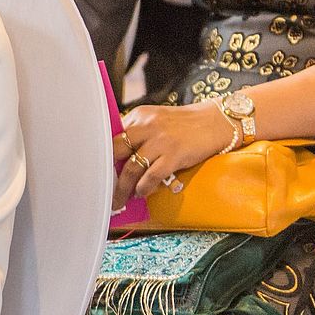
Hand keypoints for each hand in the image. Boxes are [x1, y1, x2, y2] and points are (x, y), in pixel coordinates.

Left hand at [110, 101, 234, 208]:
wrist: (216, 121)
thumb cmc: (185, 124)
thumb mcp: (156, 119)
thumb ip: (138, 132)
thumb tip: (119, 156)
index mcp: (139, 115)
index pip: (112, 135)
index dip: (104, 155)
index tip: (97, 169)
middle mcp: (147, 126)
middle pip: (116, 151)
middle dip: (108, 172)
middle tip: (103, 186)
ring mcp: (160, 141)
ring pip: (131, 167)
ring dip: (123, 187)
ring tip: (120, 198)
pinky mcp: (174, 155)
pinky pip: (151, 176)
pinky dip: (143, 187)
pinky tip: (141, 193)